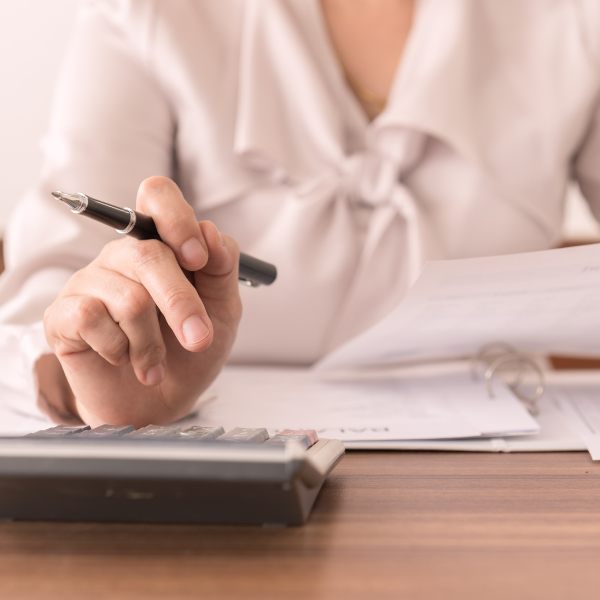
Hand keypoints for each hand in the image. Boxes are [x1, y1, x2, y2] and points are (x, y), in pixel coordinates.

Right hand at [42, 177, 241, 427]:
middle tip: (198, 340)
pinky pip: (92, 319)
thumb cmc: (190, 352)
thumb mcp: (223, 310)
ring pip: (129, 298)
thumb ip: (222, 268)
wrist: (160, 404)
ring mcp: (90, 282)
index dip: (177, 219)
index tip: (197, 259)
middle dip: (181, 304)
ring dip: (153, 343)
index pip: (157, 196)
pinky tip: (125, 360)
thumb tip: (210, 231)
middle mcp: (122, 255)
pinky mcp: (64, 315)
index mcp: (161, 245)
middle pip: (147, 254)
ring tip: (155, 361)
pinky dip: (121, 350)